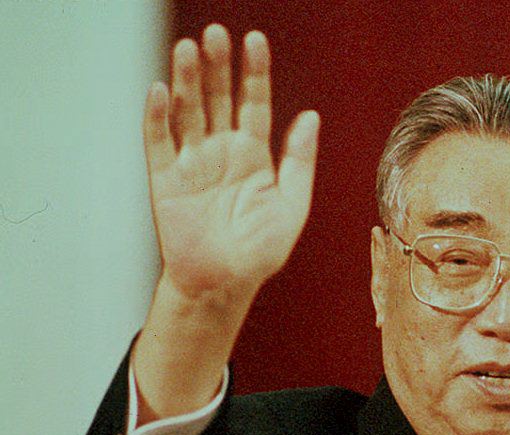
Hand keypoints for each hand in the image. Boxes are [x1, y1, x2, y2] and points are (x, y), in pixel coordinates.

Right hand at [144, 25, 318, 300]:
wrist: (225, 284)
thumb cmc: (260, 251)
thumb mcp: (292, 205)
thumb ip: (299, 160)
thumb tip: (310, 115)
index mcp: (253, 155)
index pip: (254, 103)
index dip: (254, 73)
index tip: (255, 40)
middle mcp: (221, 152)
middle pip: (219, 99)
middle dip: (218, 66)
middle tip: (216, 33)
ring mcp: (192, 163)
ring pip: (189, 112)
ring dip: (187, 80)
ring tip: (188, 48)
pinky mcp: (166, 179)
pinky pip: (159, 142)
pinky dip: (158, 117)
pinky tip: (160, 90)